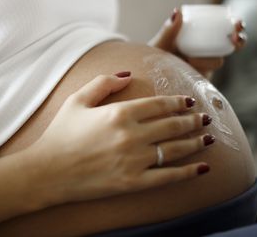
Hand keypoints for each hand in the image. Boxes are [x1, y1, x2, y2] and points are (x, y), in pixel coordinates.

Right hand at [26, 73, 213, 204]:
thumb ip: (103, 83)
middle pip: (173, 125)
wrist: (47, 171)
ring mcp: (134, 160)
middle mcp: (132, 135)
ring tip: (209, 138)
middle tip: (205, 118)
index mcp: (120, 113)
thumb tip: (127, 74)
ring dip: (196, 142)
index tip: (190, 102)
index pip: (159, 105)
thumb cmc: (60, 133)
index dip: (178, 102)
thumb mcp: (77, 100)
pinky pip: (168, 176)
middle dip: (193, 120)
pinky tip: (203, 167)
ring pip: (175, 149)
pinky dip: (189, 172)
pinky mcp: (133, 182)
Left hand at [148, 8, 246, 77]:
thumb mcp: (161, 44)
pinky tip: (193, 71)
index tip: (238, 23)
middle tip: (235, 37)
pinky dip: (205, 72)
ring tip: (189, 60)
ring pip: (219, 61)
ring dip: (209, 60)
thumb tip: (177, 11)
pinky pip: (210, 78)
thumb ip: (168, 30)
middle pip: (230, 45)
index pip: (224, 30)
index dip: (236, 26)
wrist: (149, 78)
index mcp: (201, 38)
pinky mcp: (202, 82)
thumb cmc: (154, 58)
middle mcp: (206, 52)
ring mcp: (205, 67)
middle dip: (239, 40)